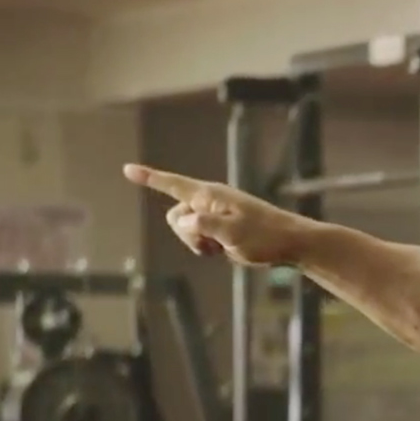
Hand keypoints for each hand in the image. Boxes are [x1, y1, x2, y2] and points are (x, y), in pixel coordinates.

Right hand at [123, 164, 307, 266]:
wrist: (291, 243)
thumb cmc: (265, 237)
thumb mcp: (233, 234)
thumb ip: (204, 225)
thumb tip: (182, 220)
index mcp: (211, 196)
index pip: (174, 184)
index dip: (150, 178)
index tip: (128, 169)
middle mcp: (210, 202)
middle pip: (175, 217)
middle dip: (186, 235)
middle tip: (215, 245)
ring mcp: (215, 215)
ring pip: (185, 231)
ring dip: (198, 244)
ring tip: (225, 248)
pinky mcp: (221, 228)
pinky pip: (199, 239)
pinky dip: (207, 248)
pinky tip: (227, 251)